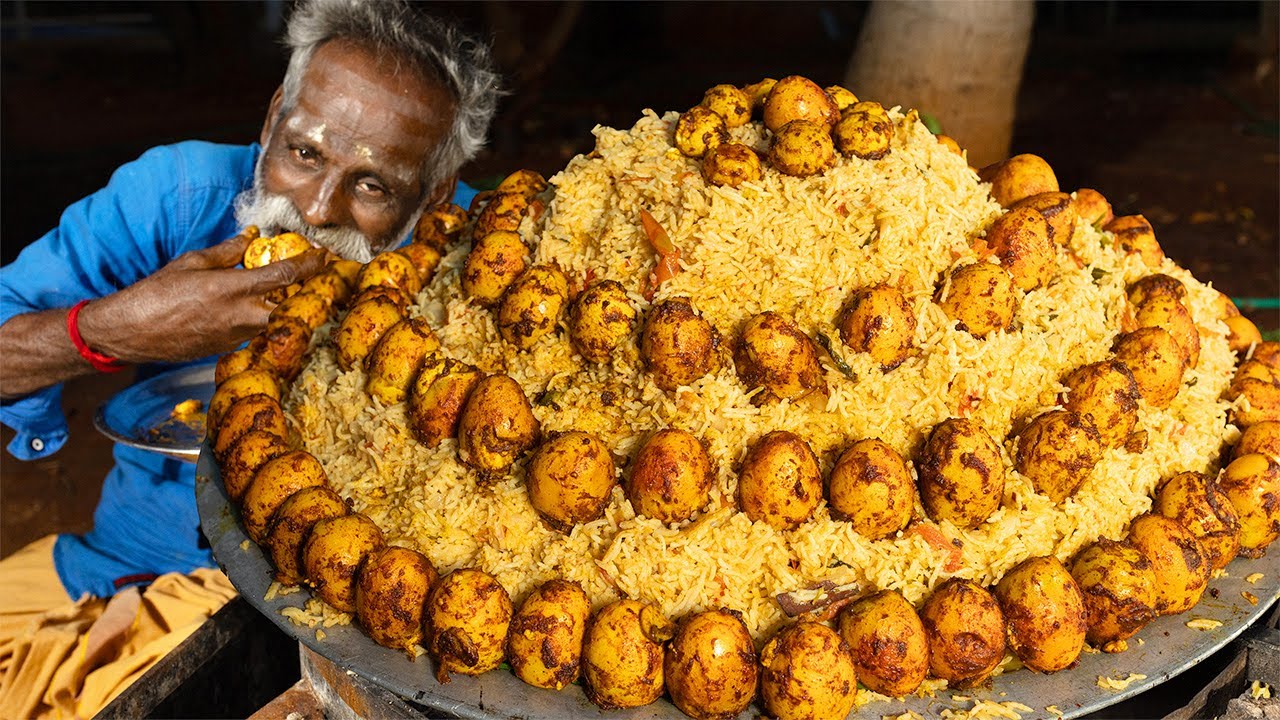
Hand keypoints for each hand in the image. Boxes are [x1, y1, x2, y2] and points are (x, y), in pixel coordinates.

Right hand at [79, 233, 327, 363]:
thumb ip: (228, 251)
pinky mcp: (229, 348)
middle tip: (316, 279)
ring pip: (276, 320)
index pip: (285, 274)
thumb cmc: (156, 293)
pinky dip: (262, 318)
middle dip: (307, 292)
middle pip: (292, 305)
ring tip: (289, 292)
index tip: (324, 257)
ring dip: (285, 306)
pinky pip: (256, 331)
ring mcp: (237, 335)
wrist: (131, 332)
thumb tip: (250, 238)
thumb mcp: (193, 262)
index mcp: (232, 288)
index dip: (310, 264)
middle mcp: (240, 315)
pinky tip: (258, 309)